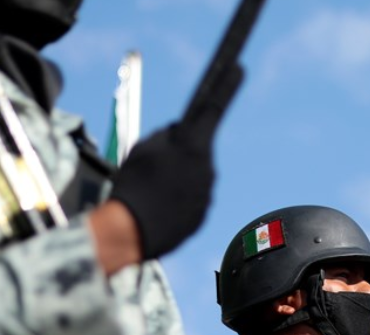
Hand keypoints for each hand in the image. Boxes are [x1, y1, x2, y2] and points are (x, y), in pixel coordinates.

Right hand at [108, 65, 243, 259]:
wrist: (130, 231)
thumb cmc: (132, 184)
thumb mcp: (141, 148)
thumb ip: (166, 135)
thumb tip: (180, 131)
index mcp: (193, 144)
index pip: (213, 108)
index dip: (227, 85)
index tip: (239, 68)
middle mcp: (208, 167)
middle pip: (197, 150)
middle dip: (181, 154)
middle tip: (154, 168)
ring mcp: (208, 193)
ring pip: (194, 177)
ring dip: (177, 181)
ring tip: (152, 192)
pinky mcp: (203, 216)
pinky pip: (192, 201)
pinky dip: (177, 202)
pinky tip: (159, 208)